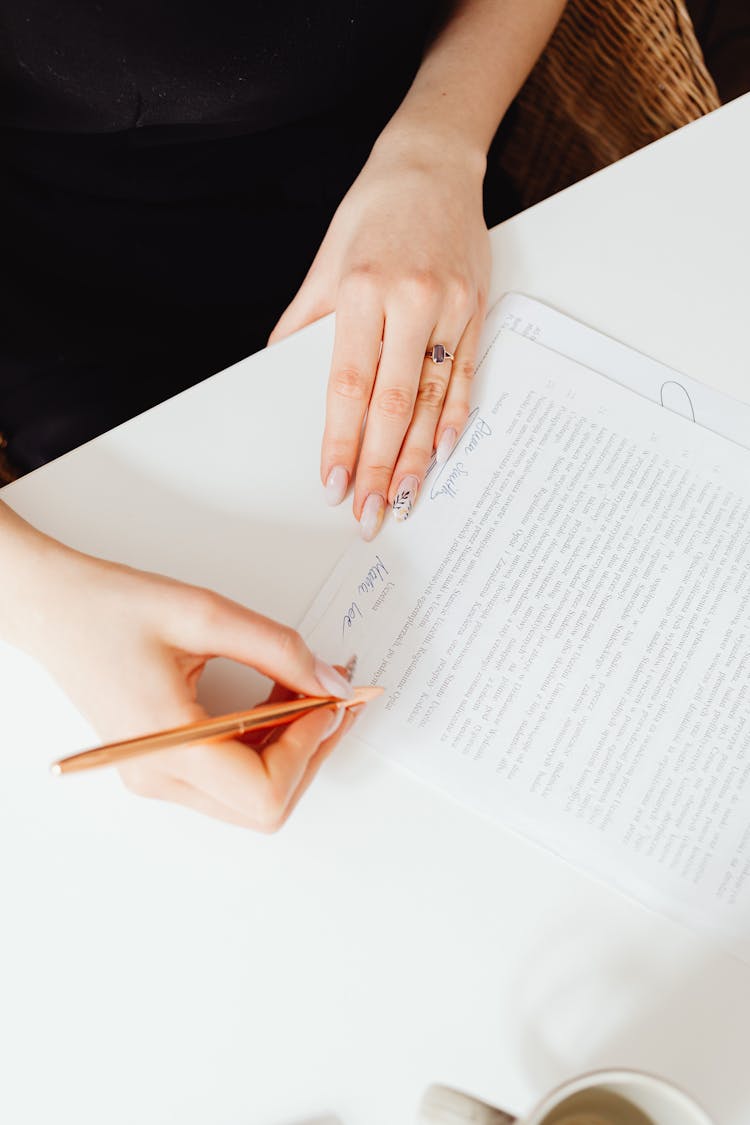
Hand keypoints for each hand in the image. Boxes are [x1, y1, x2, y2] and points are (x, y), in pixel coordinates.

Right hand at [5, 519, 358, 829]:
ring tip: (306, 688)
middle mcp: (161, 776)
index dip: (309, 747)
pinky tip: (277, 697)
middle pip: (266, 805)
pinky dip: (266, 742)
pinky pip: (231, 775)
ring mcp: (159, 776)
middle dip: (311, 751)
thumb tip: (333, 683)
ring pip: (253, 796)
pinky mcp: (162, 764)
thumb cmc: (111, 607)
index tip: (328, 698)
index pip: (264, 791)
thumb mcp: (205, 614)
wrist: (53, 608)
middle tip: (335, 694)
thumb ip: (278, 650)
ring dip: (292, 747)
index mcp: (167, 746)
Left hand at [270, 129, 489, 538]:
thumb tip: (279, 370)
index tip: (333, 484)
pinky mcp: (478, 310)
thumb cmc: (373, 211)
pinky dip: (456, 420)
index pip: (350, 385)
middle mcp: (412, 301)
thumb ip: (304, 321)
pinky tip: (444, 455)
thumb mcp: (326, 260)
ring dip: (419, 457)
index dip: (342, 441)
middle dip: (380, 466)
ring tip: (406, 499)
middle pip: (394, 404)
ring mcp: (452, 308)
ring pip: (434, 399)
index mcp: (363, 290)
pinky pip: (467, 377)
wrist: (434, 162)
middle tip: (369, 513)